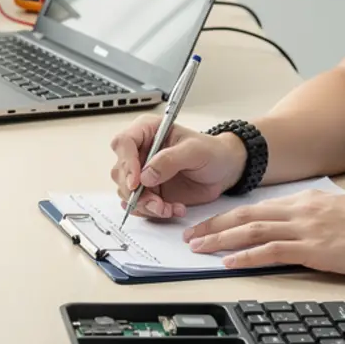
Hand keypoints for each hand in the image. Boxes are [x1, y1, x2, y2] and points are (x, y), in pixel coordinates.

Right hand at [110, 118, 246, 218]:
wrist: (224, 171)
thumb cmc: (212, 152)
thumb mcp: (195, 150)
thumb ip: (170, 160)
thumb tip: (146, 175)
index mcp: (147, 131)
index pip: (124, 143)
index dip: (126, 163)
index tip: (136, 182)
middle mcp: (140, 152)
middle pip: (120, 172)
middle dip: (136, 192)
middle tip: (156, 202)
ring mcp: (143, 173)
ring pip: (127, 192)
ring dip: (145, 204)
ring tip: (168, 207)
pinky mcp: (149, 191)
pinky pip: (140, 205)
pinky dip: (153, 212)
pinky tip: (172, 208)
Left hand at [183, 191, 344, 276]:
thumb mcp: (339, 212)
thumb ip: (312, 218)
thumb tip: (292, 229)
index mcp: (305, 201)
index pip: (257, 207)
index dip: (228, 216)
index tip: (208, 223)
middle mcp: (300, 211)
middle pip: (246, 216)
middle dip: (214, 225)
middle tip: (190, 235)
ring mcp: (306, 229)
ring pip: (251, 231)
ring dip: (221, 240)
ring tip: (199, 248)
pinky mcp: (314, 249)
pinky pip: (271, 251)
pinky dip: (246, 257)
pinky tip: (229, 262)